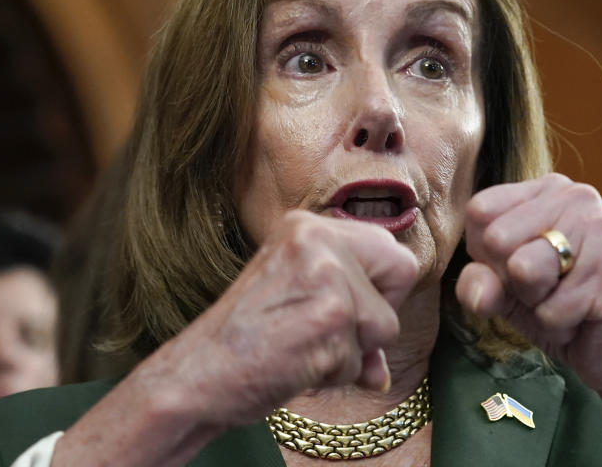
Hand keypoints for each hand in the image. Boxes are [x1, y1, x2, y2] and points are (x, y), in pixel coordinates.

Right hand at [52, 211, 418, 466]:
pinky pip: (364, 360)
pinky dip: (336, 376)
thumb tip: (382, 367)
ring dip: (352, 354)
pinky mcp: (331, 316)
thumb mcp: (295, 296)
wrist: (198, 373)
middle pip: (403, 269)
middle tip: (335, 332)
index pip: (387, 246)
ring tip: (304, 351)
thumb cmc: (245, 340)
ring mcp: (326, 275)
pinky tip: (296, 365)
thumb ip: (347, 304)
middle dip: (380, 312)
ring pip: (386, 325)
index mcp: (307, 225)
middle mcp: (318, 238)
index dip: (379, 287)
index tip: (346, 311)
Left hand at [455, 174, 601, 434]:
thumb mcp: (502, 291)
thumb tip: (480, 294)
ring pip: (523, 271)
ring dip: (535, 303)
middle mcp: (574, 197)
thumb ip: (476, 284)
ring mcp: (599, 229)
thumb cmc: (553, 305)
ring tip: (563, 299)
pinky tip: (582, 317)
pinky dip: (558, 325)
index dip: (485, 253)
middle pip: (497, 239)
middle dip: (512, 280)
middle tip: (545, 287)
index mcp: (542, 190)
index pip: (479, 211)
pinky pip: (550, 310)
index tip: (515, 266)